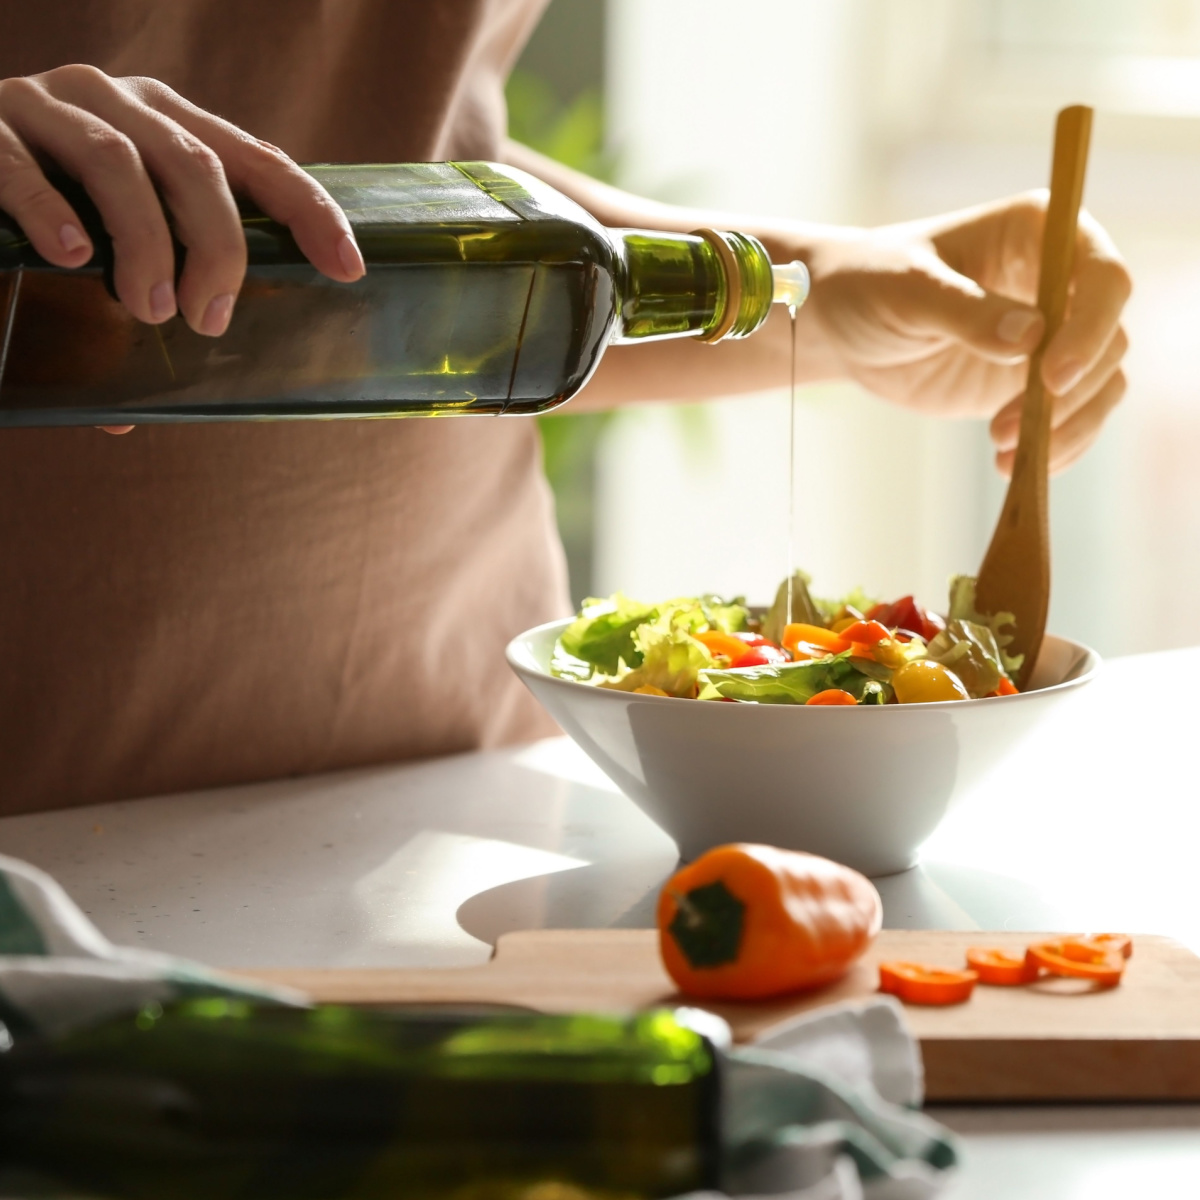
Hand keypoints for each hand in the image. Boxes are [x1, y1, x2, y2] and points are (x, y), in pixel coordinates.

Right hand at [0, 65, 364, 337]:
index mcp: (169, 125)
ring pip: (119, 163)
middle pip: (196, 165)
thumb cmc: (46, 211)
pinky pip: (24, 166)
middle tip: (209, 319)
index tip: (347, 267)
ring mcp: (49, 105)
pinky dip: (53, 211)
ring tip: (149, 308)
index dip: (309, 210)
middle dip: (218, 248)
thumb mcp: (115, 237)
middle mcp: (118, 103)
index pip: (258, 161)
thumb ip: (146, 295)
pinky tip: (71, 254)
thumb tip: (134, 420)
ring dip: (146, 245)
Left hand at [803, 193, 1129, 474]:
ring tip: (1004, 452)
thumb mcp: (906, 291)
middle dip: (1069, 392)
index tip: (1050, 378)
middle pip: (1109, 338)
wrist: (841, 323)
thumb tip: (1032, 339)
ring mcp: (1052, 334)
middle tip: (1005, 429)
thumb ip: (966, 311)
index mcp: (1039, 233)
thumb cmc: (870, 284)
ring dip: (1065, 426)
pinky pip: (1072, 416)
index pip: (1102, 277)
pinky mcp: (1033, 380)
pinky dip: (1056, 445)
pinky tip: (1013, 465)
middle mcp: (1060, 281)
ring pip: (1100, 383)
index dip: (1090, 328)